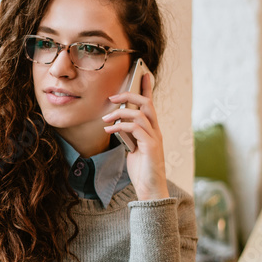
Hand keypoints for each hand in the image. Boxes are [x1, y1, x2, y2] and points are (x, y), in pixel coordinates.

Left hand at [101, 71, 168, 200]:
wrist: (150, 189)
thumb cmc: (142, 169)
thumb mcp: (133, 148)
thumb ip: (129, 135)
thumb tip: (117, 124)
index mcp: (152, 129)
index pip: (151, 104)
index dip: (147, 87)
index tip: (142, 73)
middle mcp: (156, 130)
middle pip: (147, 103)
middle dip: (129, 95)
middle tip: (111, 97)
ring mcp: (155, 138)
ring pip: (140, 114)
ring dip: (120, 113)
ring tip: (105, 117)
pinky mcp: (151, 146)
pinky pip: (136, 128)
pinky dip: (121, 126)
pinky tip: (109, 129)